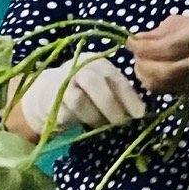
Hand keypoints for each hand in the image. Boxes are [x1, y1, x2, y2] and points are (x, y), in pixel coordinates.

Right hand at [11, 55, 146, 134]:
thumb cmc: (85, 91)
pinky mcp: (51, 100)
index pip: (115, 77)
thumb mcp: (104, 87)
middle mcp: (79, 68)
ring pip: (79, 100)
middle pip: (95, 83)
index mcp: (98, 63)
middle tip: (121, 122)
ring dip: (95, 116)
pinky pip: (66, 112)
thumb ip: (119, 95)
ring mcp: (62, 83)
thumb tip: (140, 113)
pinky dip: (80, 121)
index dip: (129, 97)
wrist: (49, 93)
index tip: (140, 114)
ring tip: (104, 126)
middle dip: (111, 105)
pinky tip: (88, 126)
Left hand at [129, 15, 188, 95]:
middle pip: (161, 70)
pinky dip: (150, 81)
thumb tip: (136, 40)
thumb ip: (158, 31)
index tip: (130, 41)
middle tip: (136, 53)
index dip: (142, 46)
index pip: (164, 48)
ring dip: (143, 73)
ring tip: (142, 61)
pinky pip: (162, 90)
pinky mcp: (188, 90)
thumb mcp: (182, 22)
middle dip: (141, 61)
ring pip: (159, 83)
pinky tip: (149, 71)